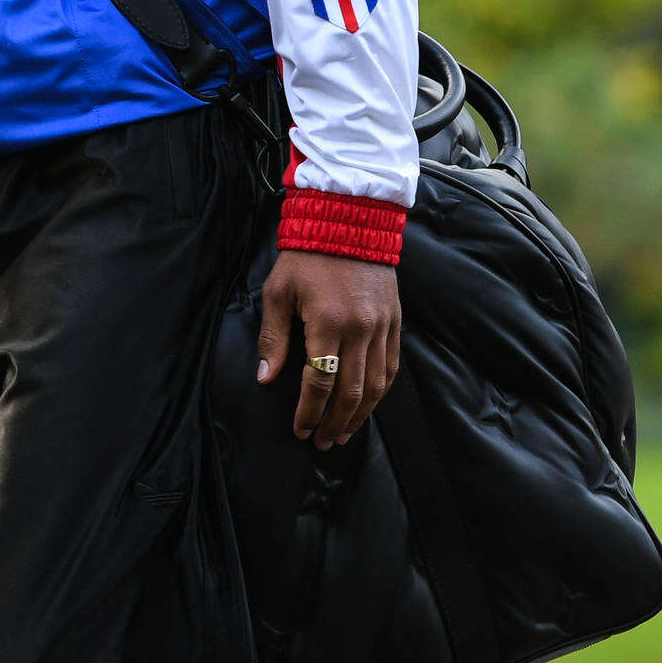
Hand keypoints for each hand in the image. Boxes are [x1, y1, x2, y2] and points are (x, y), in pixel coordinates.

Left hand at [254, 249, 400, 449]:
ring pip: (377, 384)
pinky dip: (382, 391)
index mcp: (328, 321)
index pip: (319, 381)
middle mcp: (361, 328)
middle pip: (351, 391)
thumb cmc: (307, 254)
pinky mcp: (395, 320)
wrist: (349, 219)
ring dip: (360, 415)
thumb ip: (273, 337)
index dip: (309, 411)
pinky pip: (392, 365)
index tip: (300, 430)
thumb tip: (265, 377)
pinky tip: (368, 404)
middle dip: (336, 422)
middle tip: (323, 443)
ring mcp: (382, 326)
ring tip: (344, 434)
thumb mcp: (278, 291)